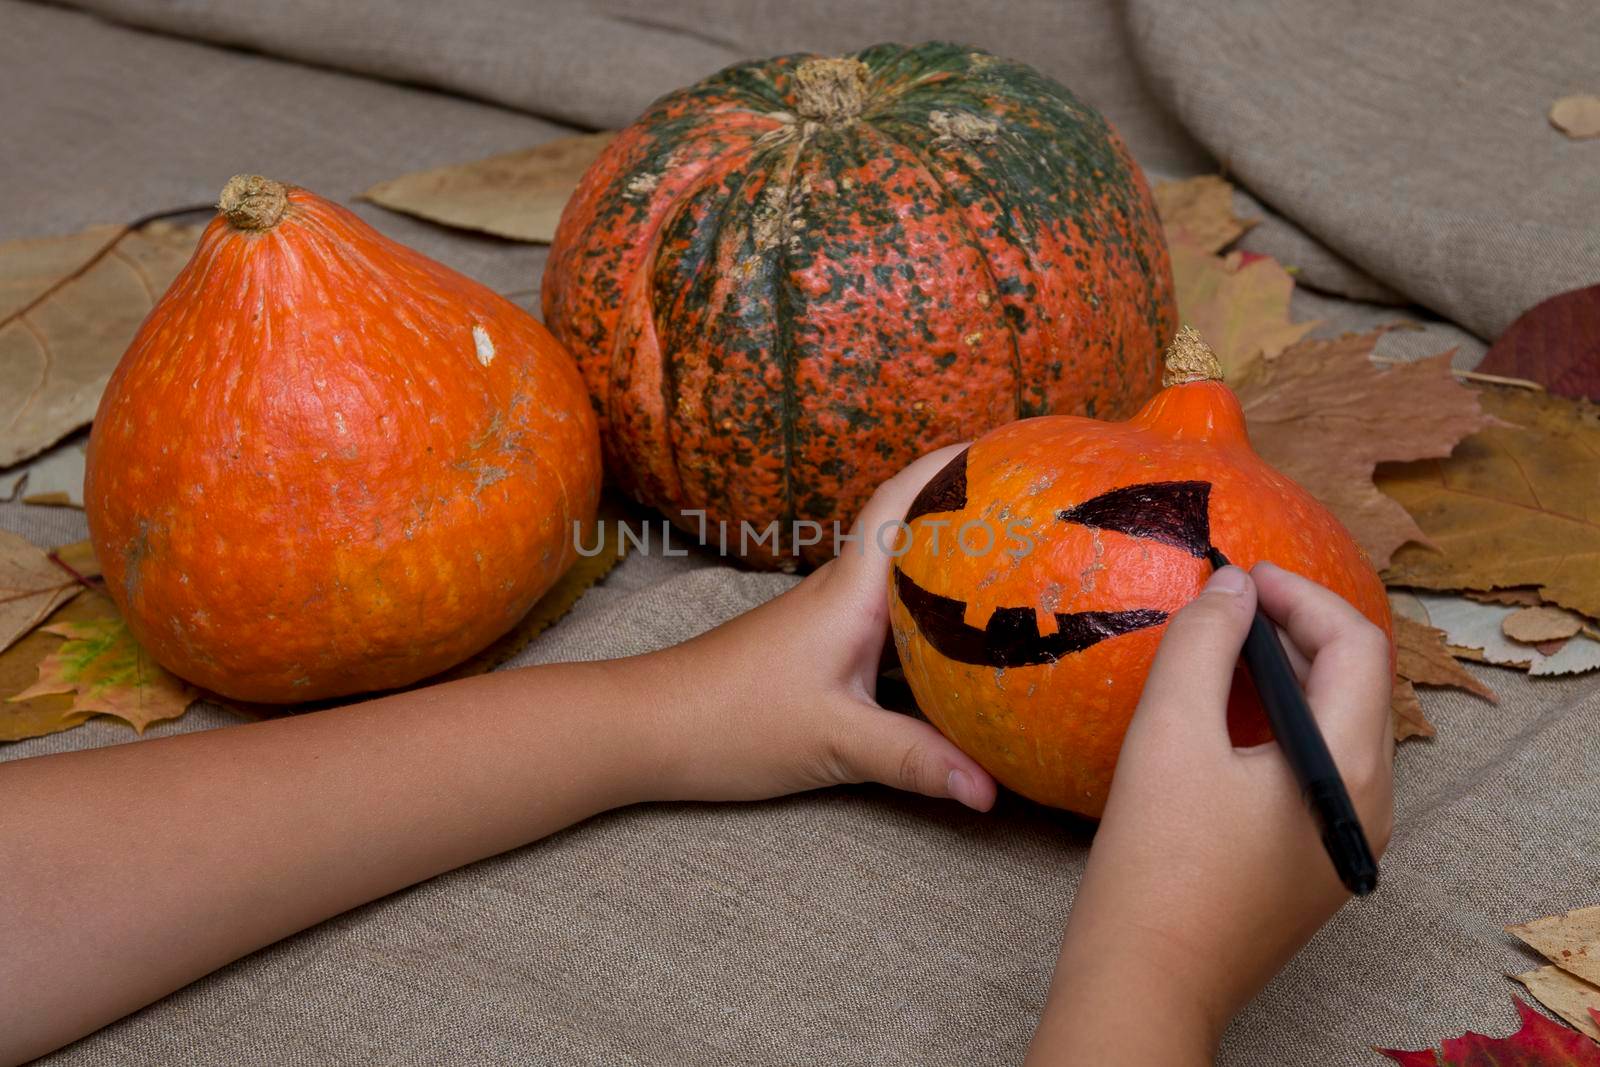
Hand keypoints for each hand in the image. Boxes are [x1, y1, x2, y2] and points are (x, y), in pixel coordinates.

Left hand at [642, 444, 996, 811]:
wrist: (647, 729)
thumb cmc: (729, 720)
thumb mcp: (833, 743)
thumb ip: (914, 761)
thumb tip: (992, 790)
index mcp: (849, 593)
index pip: (902, 501)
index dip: (952, 464)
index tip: (1009, 444)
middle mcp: (843, 595)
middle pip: (914, 534)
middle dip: (972, 514)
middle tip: (1038, 508)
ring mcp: (831, 623)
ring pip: (903, 585)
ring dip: (953, 573)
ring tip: (1022, 573)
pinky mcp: (821, 655)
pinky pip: (890, 627)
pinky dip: (931, 628)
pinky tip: (964, 654)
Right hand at [1028, 562, 1394, 1063]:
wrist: (1147, 980)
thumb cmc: (1158, 860)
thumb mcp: (1170, 733)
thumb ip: (1203, 643)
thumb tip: (1233, 585)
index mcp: (1351, 769)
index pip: (1358, 647)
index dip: (1303, 595)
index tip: (1240, 573)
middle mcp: (1369, 806)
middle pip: (1354, 686)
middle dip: (1296, 630)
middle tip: (1227, 604)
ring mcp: (1343, 841)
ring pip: (1334, 729)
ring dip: (1286, 677)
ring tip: (1219, 651)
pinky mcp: (1311, 865)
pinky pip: (1313, 770)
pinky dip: (1276, 725)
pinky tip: (1219, 722)